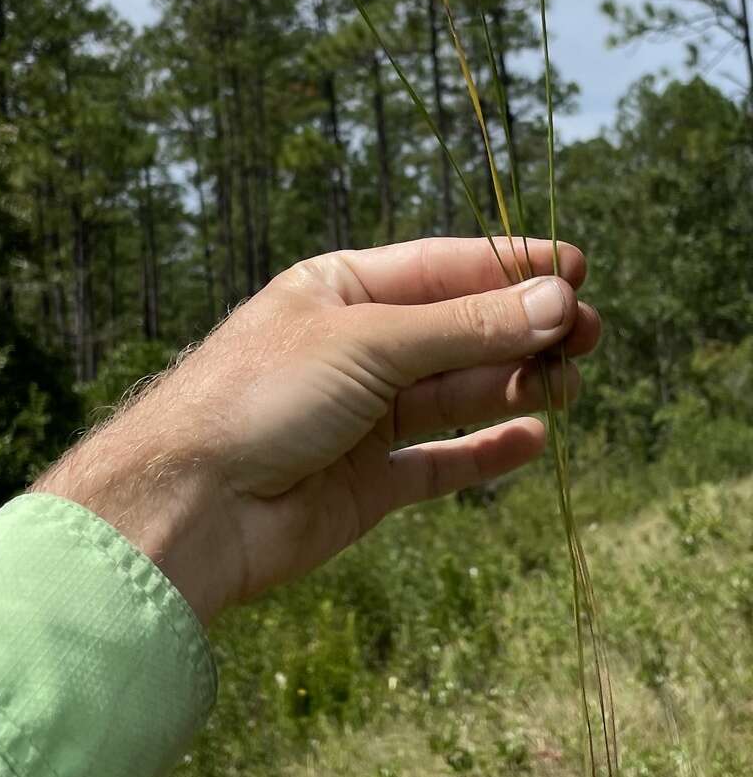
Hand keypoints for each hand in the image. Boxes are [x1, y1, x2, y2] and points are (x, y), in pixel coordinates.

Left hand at [35, 236, 599, 625]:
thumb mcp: (369, 344)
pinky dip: (487, 452)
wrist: (188, 508)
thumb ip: (466, 328)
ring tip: (568, 381)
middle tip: (588, 334)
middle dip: (523, 329)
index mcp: (339, 291)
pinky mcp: (368, 485)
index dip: (509, 268)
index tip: (577, 268)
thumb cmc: (258, 399)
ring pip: (456, 395)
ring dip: (514, 384)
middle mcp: (354, 350)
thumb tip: (558, 298)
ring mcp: (362, 419)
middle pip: (458, 332)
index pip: (441, 268)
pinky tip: (534, 439)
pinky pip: (441, 462)